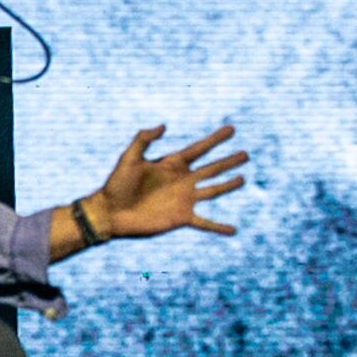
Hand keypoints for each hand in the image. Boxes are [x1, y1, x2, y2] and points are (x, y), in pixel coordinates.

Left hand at [85, 120, 247, 242]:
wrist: (111, 213)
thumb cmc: (116, 184)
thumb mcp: (129, 157)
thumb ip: (144, 139)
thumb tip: (164, 126)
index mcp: (171, 164)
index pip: (199, 148)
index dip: (215, 139)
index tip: (231, 129)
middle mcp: (182, 180)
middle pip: (212, 168)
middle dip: (229, 161)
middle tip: (246, 154)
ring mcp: (184, 199)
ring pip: (213, 190)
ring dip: (228, 185)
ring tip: (242, 179)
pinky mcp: (182, 218)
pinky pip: (205, 223)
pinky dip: (219, 227)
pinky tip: (233, 230)